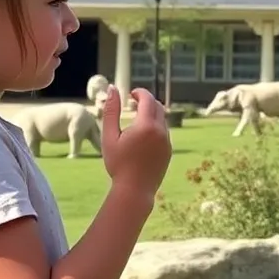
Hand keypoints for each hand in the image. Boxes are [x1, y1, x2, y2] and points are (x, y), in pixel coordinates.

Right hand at [101, 87, 171, 201]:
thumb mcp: (110, 136)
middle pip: (158, 107)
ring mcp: (167, 141)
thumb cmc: (118, 163)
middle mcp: (161, 131)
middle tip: (134, 102)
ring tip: (137, 118)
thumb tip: (112, 89)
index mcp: (146, 126)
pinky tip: (142, 135)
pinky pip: (164, 132)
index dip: (140, 93)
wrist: (134, 190)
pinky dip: (155, 127)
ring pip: (162, 119)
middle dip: (147, 101)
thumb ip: (111, 111)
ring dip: (151, 114)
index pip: (148, 99)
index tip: (131, 94)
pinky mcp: (169, 150)